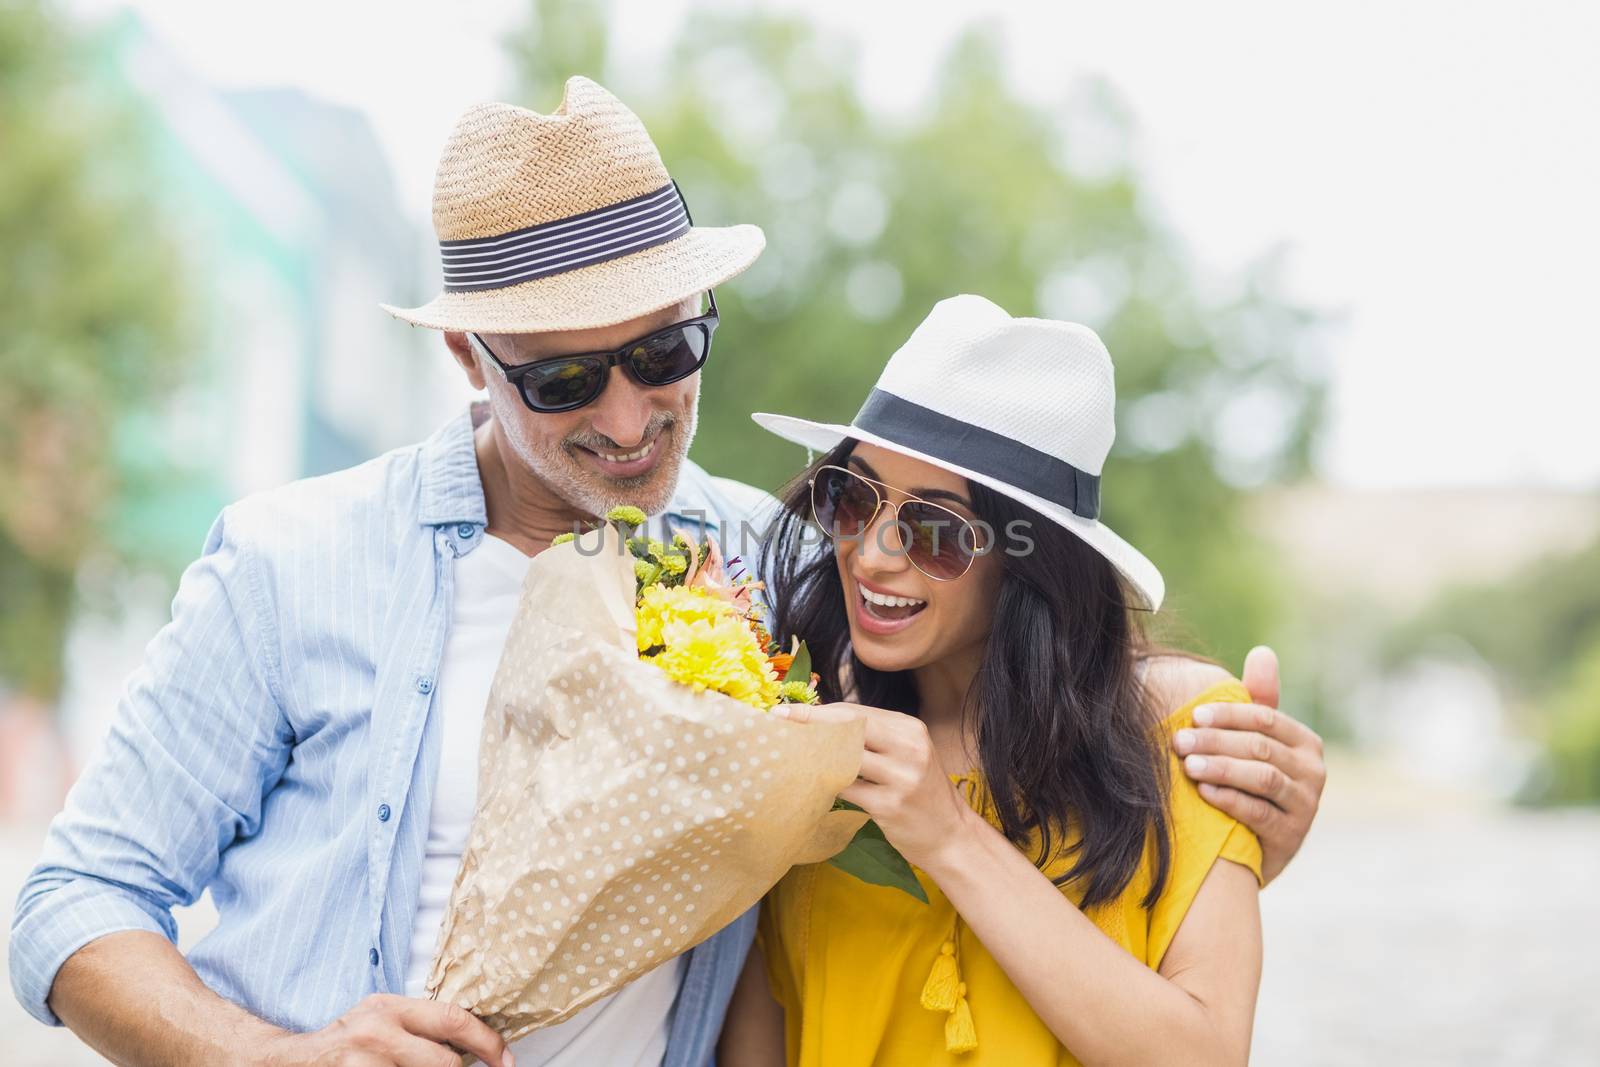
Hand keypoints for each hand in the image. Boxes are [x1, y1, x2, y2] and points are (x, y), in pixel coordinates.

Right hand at [258, 994, 511, 1066]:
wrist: (288, 1062)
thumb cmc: (345, 1041)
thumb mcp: (380, 1018)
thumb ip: (419, 1024)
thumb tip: (470, 1044)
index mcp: (390, 1008)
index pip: (452, 1019)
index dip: (486, 1041)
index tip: (504, 1058)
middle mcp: (378, 1034)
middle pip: (444, 1062)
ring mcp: (365, 1065)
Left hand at [774, 701, 974, 870]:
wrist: (950, 836)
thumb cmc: (921, 794)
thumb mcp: (907, 756)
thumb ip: (873, 739)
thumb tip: (821, 724)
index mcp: (910, 728)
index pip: (856, 712)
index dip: (819, 711)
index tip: (787, 710)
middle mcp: (909, 747)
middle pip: (848, 727)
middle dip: (810, 723)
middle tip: (778, 722)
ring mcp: (901, 776)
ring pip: (844, 756)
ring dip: (813, 755)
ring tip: (787, 753)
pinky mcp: (890, 805)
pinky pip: (846, 789)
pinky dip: (825, 785)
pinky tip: (808, 784)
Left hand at [1172, 646, 1325, 884]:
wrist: (1255, 846)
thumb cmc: (1251, 784)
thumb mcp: (1255, 743)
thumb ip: (1257, 702)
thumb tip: (1263, 652)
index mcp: (1304, 742)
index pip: (1266, 719)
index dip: (1229, 714)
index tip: (1194, 715)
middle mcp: (1313, 772)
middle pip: (1261, 747)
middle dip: (1216, 741)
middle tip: (1179, 740)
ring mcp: (1306, 806)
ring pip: (1262, 778)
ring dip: (1222, 767)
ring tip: (1188, 764)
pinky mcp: (1291, 836)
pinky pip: (1259, 813)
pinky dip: (1230, 799)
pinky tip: (1203, 792)